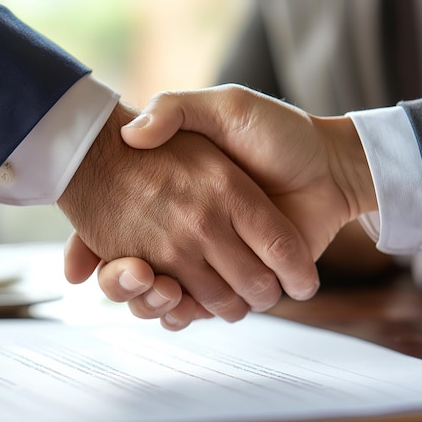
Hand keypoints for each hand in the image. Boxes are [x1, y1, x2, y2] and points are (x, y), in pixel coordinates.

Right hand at [58, 100, 319, 326]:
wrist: (331, 166)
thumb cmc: (277, 131)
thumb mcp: (224, 106)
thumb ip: (176, 111)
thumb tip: (128, 135)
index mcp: (177, 194)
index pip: (119, 224)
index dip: (93, 244)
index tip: (89, 253)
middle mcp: (188, 230)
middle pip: (135, 270)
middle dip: (124, 283)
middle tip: (133, 272)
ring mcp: (211, 258)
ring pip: (164, 294)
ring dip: (152, 302)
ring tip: (162, 287)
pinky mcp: (237, 282)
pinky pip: (200, 308)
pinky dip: (185, 315)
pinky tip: (179, 305)